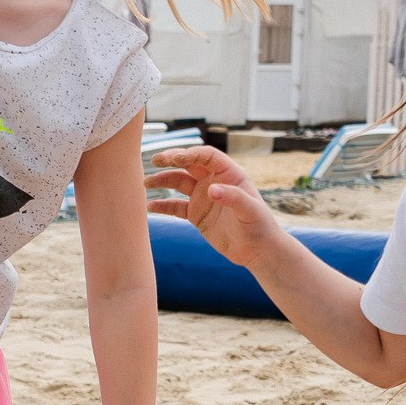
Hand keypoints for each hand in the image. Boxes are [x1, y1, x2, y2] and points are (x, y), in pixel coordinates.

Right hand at [144, 145, 281, 267]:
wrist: (257, 250)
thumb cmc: (259, 226)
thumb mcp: (250, 210)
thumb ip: (233, 198)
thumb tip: (211, 190)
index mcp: (229, 174)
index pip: (207, 156)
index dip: (191, 154)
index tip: (175, 159)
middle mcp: (213, 181)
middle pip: (188, 165)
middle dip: (171, 160)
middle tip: (155, 160)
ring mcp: (203, 197)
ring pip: (178, 183)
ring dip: (162, 180)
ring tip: (146, 183)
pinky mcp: (196, 214)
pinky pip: (175, 207)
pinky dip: (163, 205)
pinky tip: (150, 206)